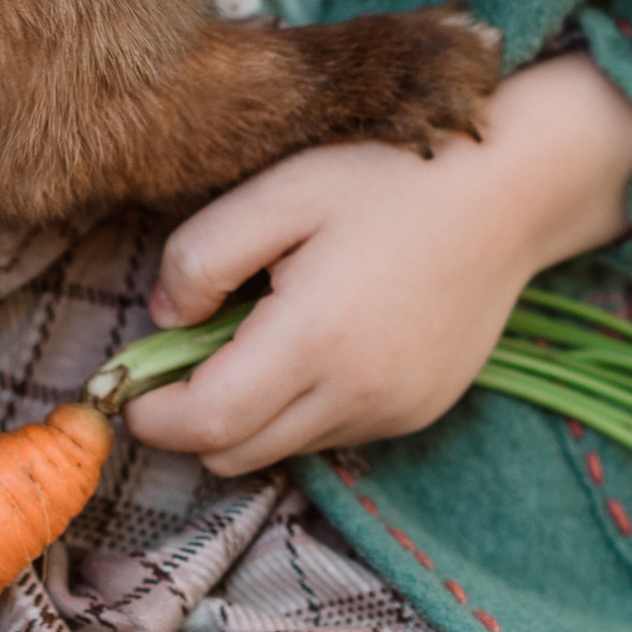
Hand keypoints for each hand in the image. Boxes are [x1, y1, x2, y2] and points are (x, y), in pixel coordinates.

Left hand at [121, 51, 631, 474]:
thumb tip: (162, 320)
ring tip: (252, 329)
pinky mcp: (419, 411)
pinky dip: (299, 405)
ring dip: (245, 414)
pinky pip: (332, 431)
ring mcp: (394, 412)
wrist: (507, 190)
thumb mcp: (278, 191)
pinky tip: (312, 336)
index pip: (206, 426)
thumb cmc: (387, 176)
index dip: (152, 414)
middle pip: (236, 455)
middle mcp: (357, 396)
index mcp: (313, 342)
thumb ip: (201, 256)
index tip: (124, 384)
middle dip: (189, 419)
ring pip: (283, 449)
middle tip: (177, 351)